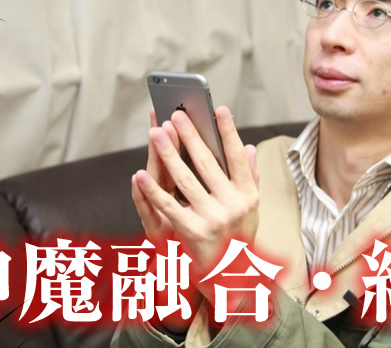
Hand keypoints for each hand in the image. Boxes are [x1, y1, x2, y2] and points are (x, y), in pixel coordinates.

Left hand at [133, 106, 259, 302]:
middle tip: (176, 114)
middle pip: (208, 164)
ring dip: (168, 154)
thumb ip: (250, 178)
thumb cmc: (238, 239)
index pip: (238, 158)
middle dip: (190, 136)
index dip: (228, 132)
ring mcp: (214, 219)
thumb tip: (248, 147)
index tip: (218, 109)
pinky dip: (153, 190)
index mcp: (249, 196)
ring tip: (156, 133)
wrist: (231, 280)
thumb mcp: (251, 209)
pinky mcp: (193, 232)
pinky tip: (139, 174)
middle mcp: (234, 205)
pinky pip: (169, 206)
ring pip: (185, 180)